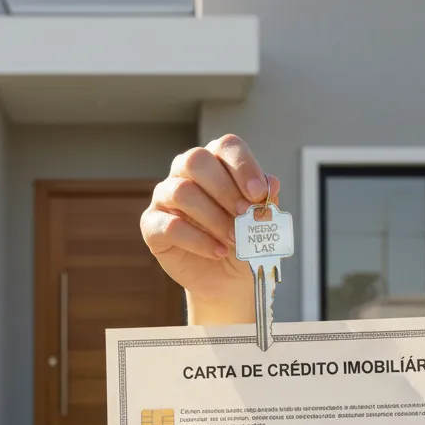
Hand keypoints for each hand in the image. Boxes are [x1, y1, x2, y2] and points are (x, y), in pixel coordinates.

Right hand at [140, 135, 280, 324]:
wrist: (227, 278)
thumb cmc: (243, 241)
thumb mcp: (261, 221)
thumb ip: (266, 200)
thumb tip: (271, 183)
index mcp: (215, 162)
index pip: (226, 146)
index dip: (243, 166)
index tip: (259, 193)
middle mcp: (185, 172)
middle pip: (196, 160)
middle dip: (225, 189)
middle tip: (245, 215)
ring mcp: (165, 197)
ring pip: (181, 192)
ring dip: (214, 218)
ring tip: (234, 239)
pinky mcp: (152, 224)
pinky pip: (170, 226)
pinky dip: (199, 241)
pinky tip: (218, 252)